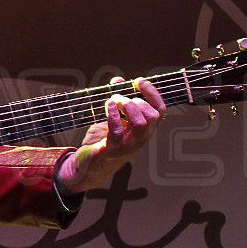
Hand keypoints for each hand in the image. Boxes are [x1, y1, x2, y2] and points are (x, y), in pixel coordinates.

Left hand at [56, 77, 165, 193]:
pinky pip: (117, 133)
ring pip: (140, 124)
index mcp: (144, 130)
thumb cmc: (102, 141)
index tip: (139, 81)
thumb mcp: (111, 118)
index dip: (153, 93)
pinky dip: (113, 116)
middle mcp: (139, 138)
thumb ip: (117, 100)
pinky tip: (108, 106)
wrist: (87, 167)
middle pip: (152, 116)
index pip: (159, 110)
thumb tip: (118, 80)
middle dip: (137, 100)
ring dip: (128, 107)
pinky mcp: (111, 150)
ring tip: (114, 101)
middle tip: (119, 97)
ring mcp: (127, 146)